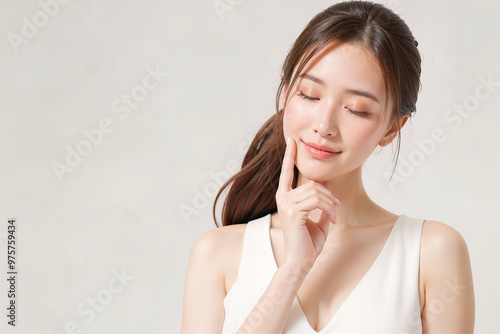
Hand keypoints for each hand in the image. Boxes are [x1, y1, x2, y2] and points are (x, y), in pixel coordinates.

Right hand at [275, 137, 339, 269]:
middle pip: (312, 183)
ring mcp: (286, 203)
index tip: (292, 140)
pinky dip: (329, 209)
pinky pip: (317, 201)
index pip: (287, 172)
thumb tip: (327, 187)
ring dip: (330, 204)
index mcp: (285, 197)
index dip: (289, 155)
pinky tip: (331, 220)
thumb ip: (320, 201)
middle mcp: (283, 197)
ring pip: (316, 192)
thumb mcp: (317, 217)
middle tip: (336, 208)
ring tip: (333, 216)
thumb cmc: (308, 242)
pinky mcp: (293, 211)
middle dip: (329, 195)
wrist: (301, 261)